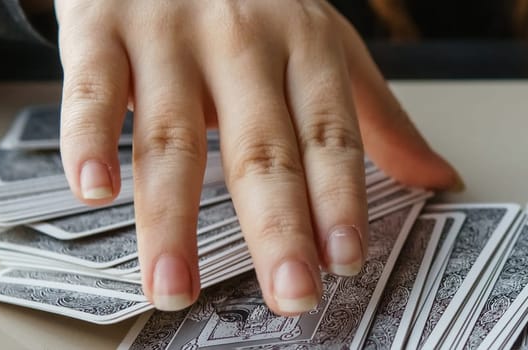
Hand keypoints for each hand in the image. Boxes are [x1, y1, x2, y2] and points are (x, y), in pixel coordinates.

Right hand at [55, 0, 461, 315]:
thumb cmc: (253, 0)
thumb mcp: (326, 45)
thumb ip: (376, 118)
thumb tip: (439, 179)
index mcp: (307, 45)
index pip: (330, 134)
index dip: (340, 199)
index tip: (346, 259)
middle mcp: (243, 39)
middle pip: (263, 147)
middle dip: (279, 228)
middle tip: (291, 294)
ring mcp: (170, 32)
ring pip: (173, 135)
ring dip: (172, 219)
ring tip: (177, 286)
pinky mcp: (100, 27)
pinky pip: (93, 89)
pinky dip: (89, 140)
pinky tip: (96, 192)